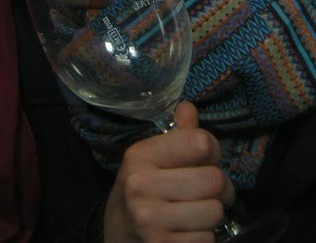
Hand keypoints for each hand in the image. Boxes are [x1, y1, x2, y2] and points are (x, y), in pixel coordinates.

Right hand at [103, 102, 234, 241]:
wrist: (117, 239)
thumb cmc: (139, 194)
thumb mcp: (149, 161)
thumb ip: (176, 135)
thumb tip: (188, 107)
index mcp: (140, 156)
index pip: (200, 142)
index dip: (213, 151)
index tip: (205, 160)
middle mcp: (141, 186)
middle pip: (214, 179)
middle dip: (220, 188)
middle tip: (209, 192)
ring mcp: (150, 221)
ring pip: (215, 212)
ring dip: (212, 215)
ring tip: (196, 213)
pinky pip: (208, 239)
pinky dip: (204, 238)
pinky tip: (186, 233)